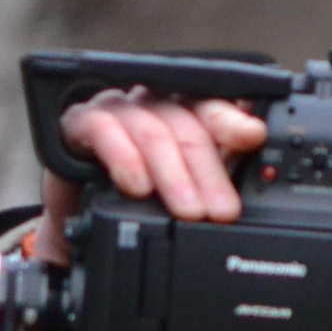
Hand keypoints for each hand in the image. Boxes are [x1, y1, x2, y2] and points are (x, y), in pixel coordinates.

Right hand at [31, 87, 267, 265]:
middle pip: (187, 126)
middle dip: (208, 172)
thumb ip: (216, 182)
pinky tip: (137, 186)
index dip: (233, 122)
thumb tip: (245, 186)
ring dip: (173, 174)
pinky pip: (103, 130)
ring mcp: (116, 109)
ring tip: (188, 211)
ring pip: (152, 130)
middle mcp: (152, 104)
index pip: (213, 109)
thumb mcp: (183, 195)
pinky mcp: (80, 122)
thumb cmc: (136, 203)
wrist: (82, 227)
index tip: (252, 137)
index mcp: (183, 112)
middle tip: (221, 210)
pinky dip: (124, 159)